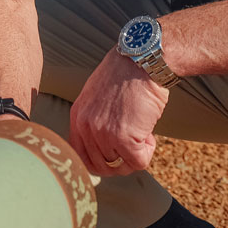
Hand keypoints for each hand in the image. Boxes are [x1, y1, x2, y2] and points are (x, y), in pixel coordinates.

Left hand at [67, 51, 168, 176]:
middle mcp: (86, 127)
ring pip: (120, 166)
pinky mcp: (124, 137)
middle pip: (101, 166)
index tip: (116, 153)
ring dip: (136, 153)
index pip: (80, 156)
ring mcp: (103, 133)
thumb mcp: (98, 97)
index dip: (101, 160)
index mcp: (77, 117)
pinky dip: (148, 152)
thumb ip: (95, 120)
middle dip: (121, 159)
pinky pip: (138, 162)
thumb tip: (104, 149)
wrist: (142, 61)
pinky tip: (149, 133)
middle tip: (134, 142)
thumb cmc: (126, 76)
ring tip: (142, 131)